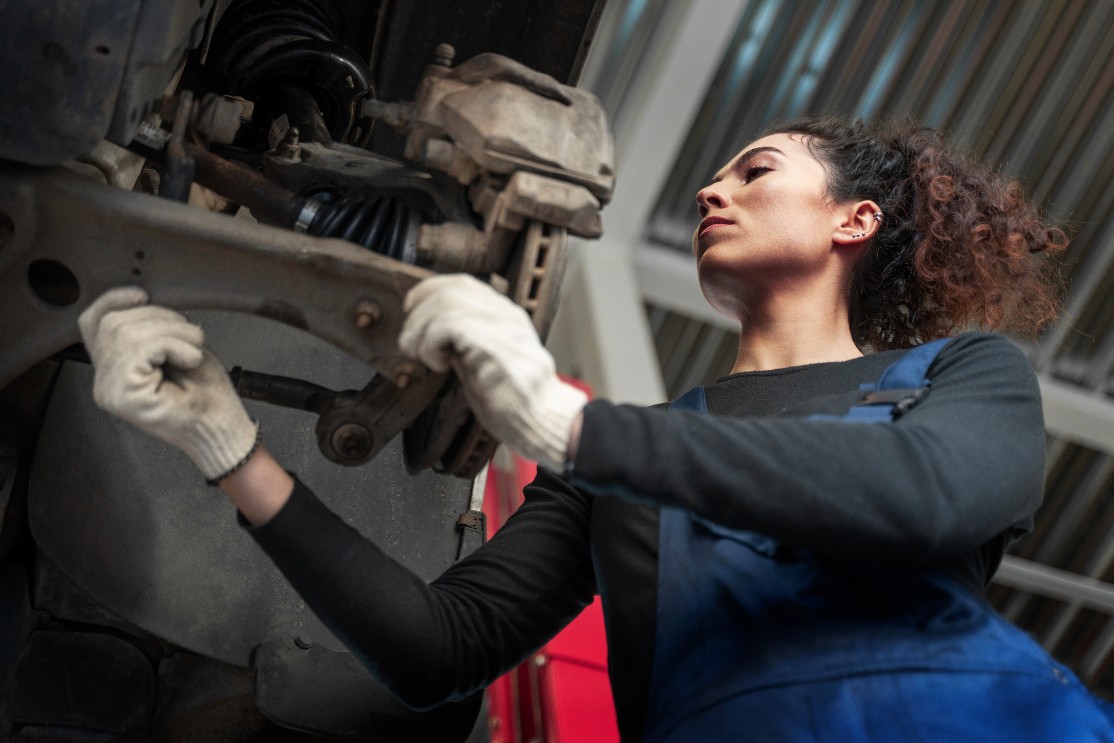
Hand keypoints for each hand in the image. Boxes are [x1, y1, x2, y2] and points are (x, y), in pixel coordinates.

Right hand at [78, 287, 257, 481]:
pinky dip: (174, 345)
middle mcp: (104, 382)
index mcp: (113, 369)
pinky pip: (141, 347)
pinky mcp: (122, 396)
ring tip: (193, 350)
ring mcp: (110, 390)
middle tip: (191, 336)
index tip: (142, 294)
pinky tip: (189, 360)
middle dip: (160, 317)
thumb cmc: (206, 394)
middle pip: (113, 322)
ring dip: (173, 332)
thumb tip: (142, 300)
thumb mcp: (177, 348)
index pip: (93, 324)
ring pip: (128, 332)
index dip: (113, 300)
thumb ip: (151, 329)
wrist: (221, 428)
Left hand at [399, 274, 587, 471]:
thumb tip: (429, 330)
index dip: (429, 291)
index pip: (463, 283)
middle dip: (419, 315)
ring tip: (422, 357)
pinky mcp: (496, 347)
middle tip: (410, 344)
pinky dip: (432, 344)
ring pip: (447, 305)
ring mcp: (504, 329)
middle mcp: (506, 315)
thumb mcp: (484, 360)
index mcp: (505, 315)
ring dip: (421, 331)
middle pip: (451, 291)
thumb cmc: (514, 399)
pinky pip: (450, 326)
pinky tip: (439, 365)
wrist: (544, 421)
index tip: (411, 309)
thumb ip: (465, 341)